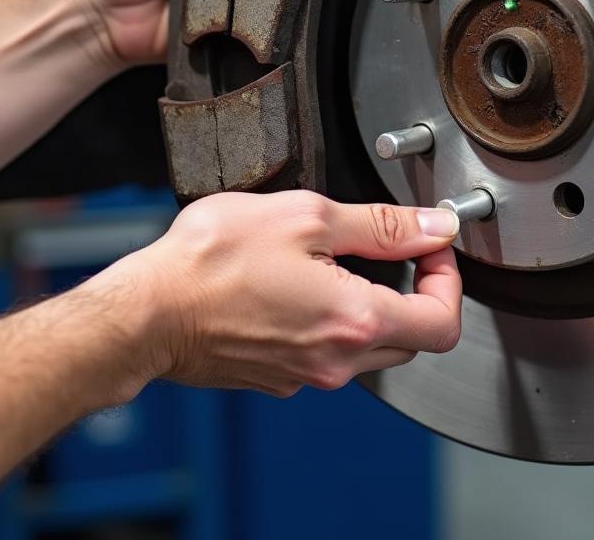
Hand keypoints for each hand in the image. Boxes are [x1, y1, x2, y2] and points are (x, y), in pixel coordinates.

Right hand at [119, 191, 462, 396]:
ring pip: (370, 347)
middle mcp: (336, 362)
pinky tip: (301, 284)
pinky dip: (333, 320)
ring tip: (338, 259)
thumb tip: (433, 227)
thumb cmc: (212, 262)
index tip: (429, 247)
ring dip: (373, 305)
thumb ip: (381, 225)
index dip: (448, 279)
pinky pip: (328, 353)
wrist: (145, 312)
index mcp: (355, 322)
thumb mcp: (307, 217)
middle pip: (412, 337)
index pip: (443, 321)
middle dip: (415, 291)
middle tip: (394, 248)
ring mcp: (305, 375)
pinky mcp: (278, 377)